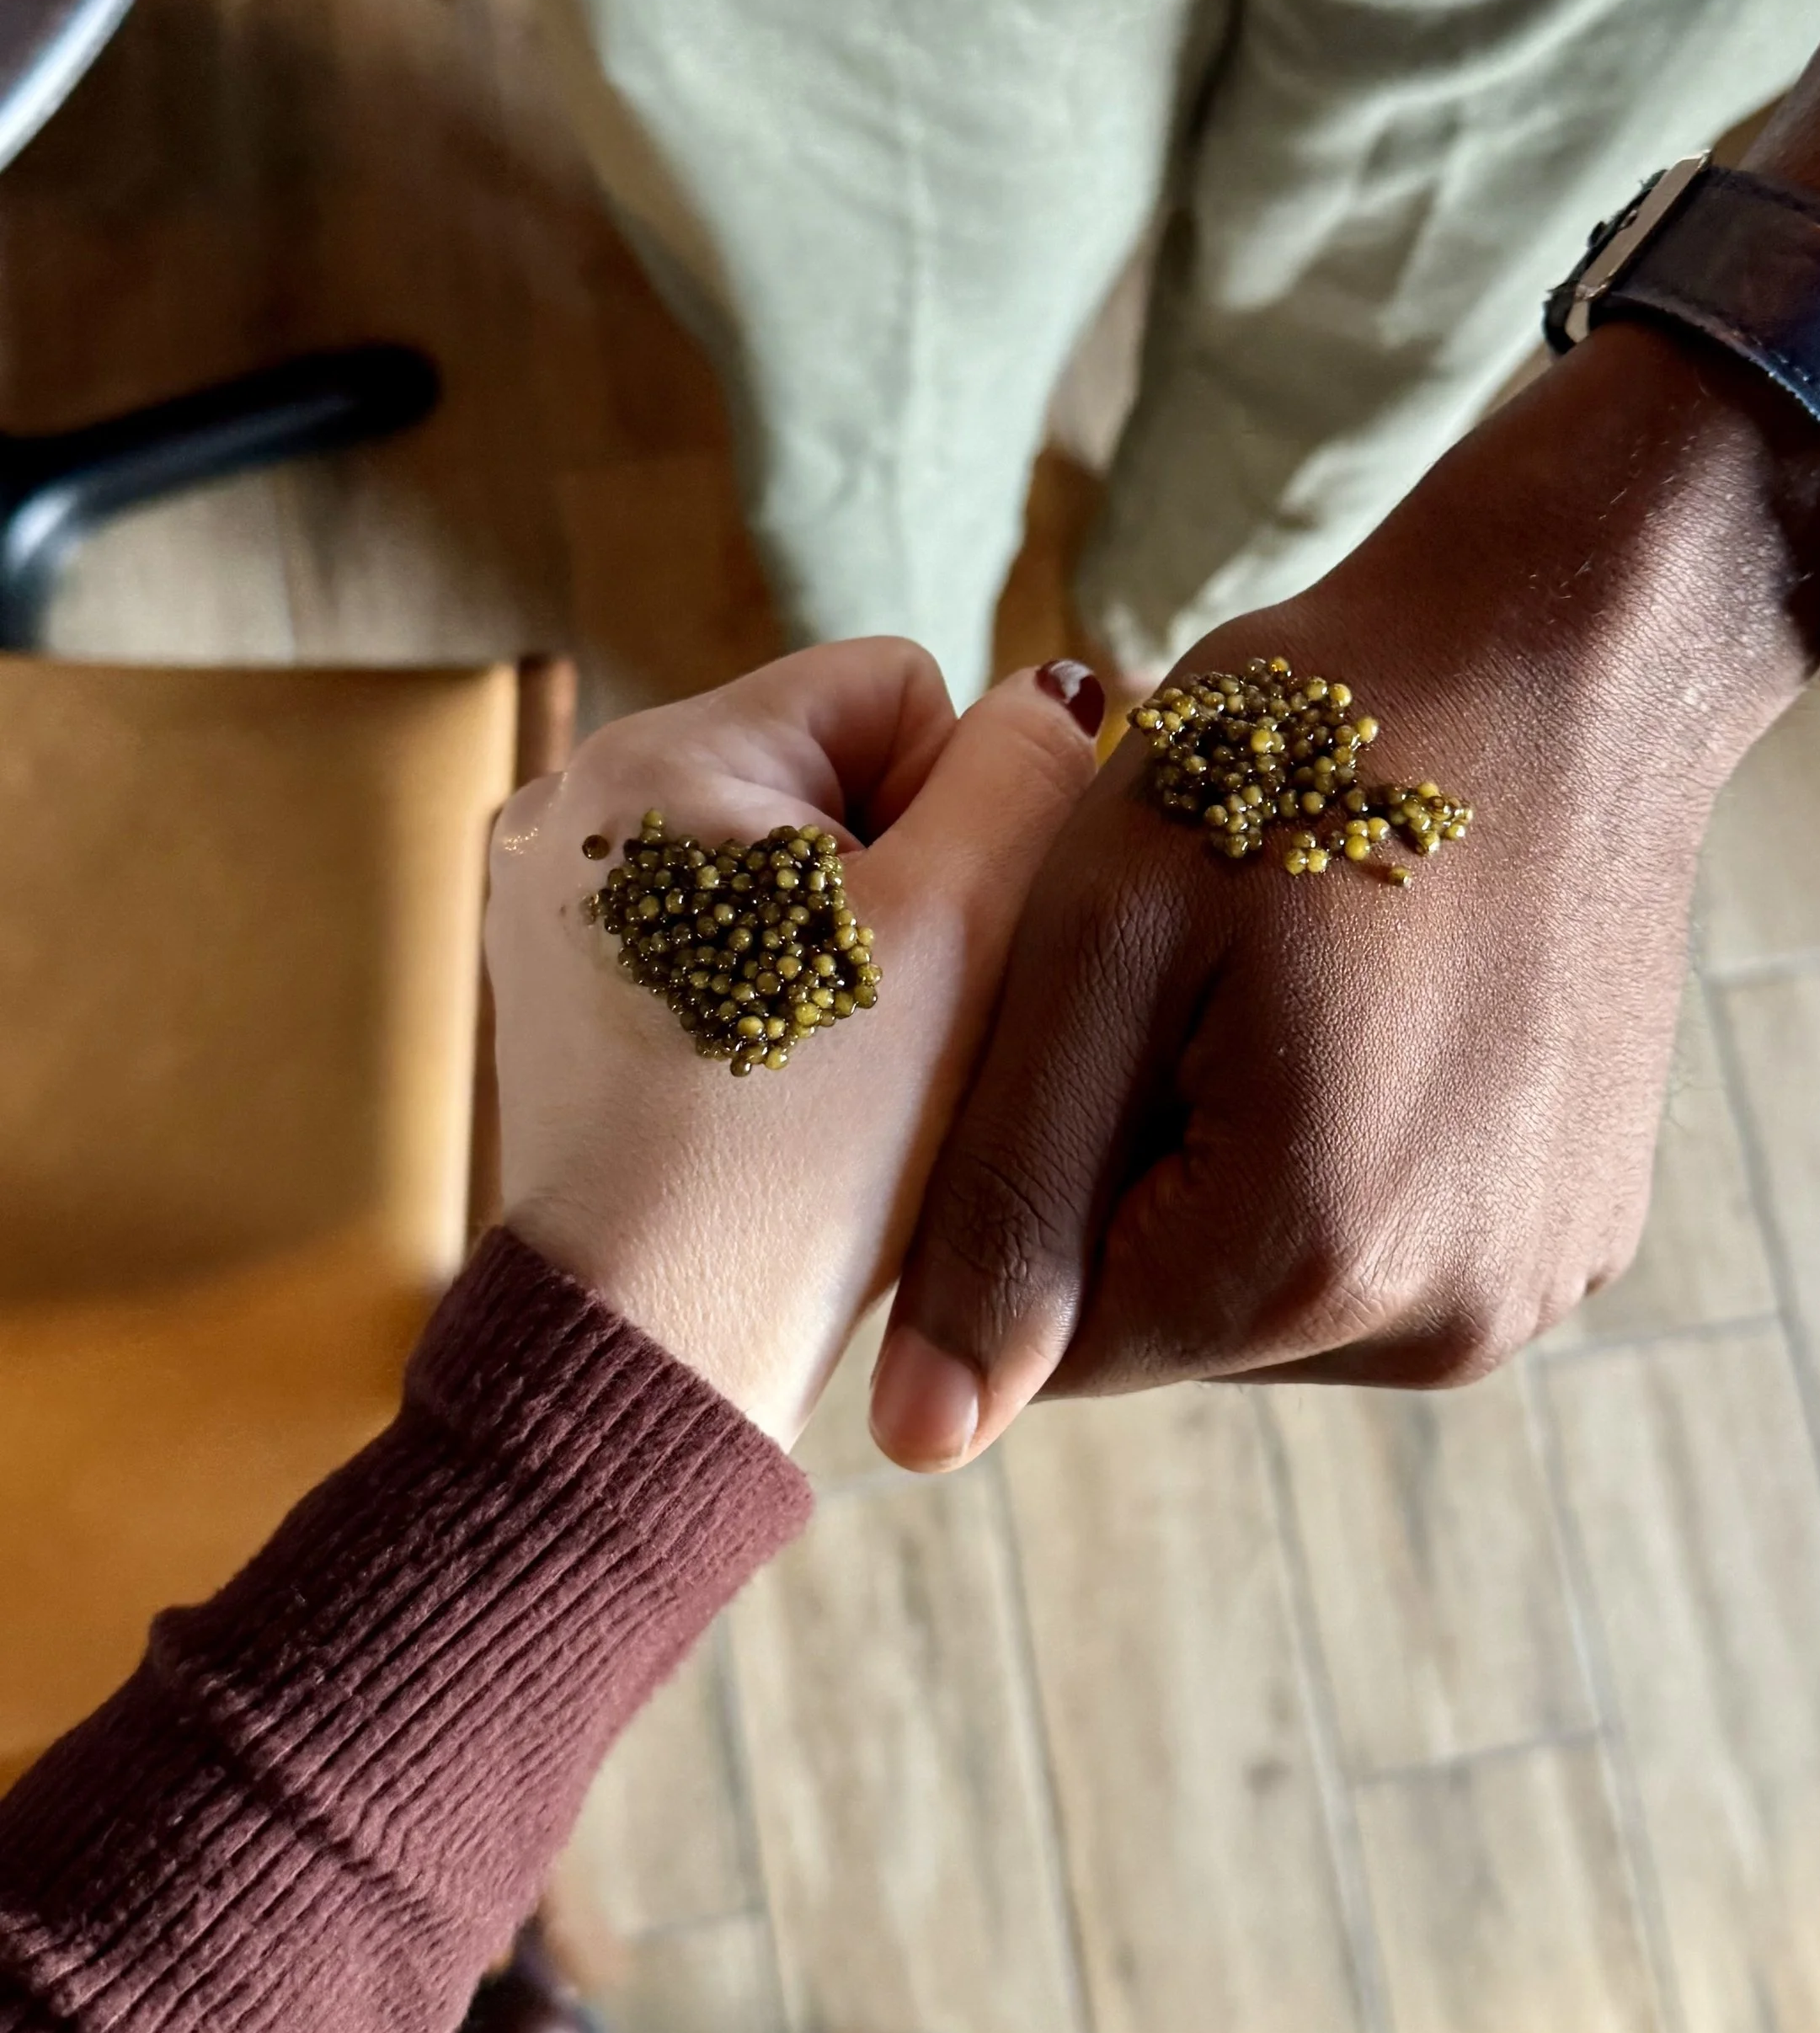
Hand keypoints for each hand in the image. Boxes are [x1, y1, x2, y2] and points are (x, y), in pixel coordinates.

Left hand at [487, 642, 1100, 1442]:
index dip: (957, 814)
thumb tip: (1047, 691)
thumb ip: (1024, 772)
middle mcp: (579, 804)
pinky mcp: (563, 994)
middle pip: (833, 776)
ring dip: (839, 945)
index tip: (928, 950)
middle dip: (892, 883)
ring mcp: (558, 903)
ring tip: (833, 1064)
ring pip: (785, 868)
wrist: (661, 1344)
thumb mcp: (966, 930)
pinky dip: (770, 998)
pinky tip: (780, 1088)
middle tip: (886, 1023)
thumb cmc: (814, 1145)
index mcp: (660, 753)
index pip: (893, 688)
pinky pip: (720, 940)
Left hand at [872, 324, 1819, 1465]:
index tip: (1067, 1021)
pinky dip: (1338, 1160)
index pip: (1055, 1337)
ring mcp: (1530, 1289)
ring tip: (1276, 986)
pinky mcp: (1582, 1241)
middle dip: (1129, 1172)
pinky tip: (1362, 1017)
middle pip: (1171, 1322)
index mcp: (1309, 1256)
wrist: (1567, 654)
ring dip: (1232, 1168)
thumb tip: (918, 1442)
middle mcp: (1442, 1321)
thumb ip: (1000, 1198)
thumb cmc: (1302, 753)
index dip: (1016, 1179)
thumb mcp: (1103, 939)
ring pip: (1271, 1293)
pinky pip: (1384, 1254)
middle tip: (1180, 979)